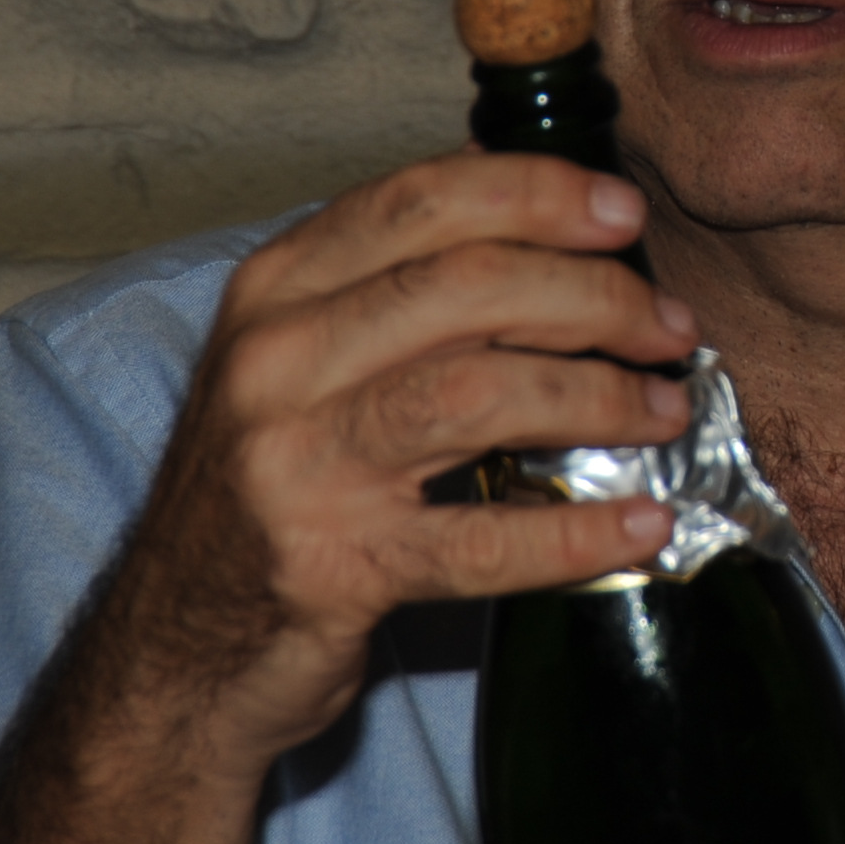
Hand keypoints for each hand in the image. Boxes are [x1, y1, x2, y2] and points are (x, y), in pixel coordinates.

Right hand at [116, 148, 702, 761]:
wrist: (176, 647)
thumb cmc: (269, 490)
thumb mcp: (298, 364)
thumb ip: (392, 295)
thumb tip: (555, 242)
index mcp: (274, 290)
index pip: (421, 200)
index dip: (539, 196)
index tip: (623, 215)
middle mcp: (275, 361)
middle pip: (470, 285)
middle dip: (597, 296)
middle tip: (668, 328)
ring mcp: (297, 464)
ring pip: (482, 392)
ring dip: (599, 397)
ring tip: (664, 412)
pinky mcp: (332, 566)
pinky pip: (483, 540)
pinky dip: (576, 532)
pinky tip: (641, 526)